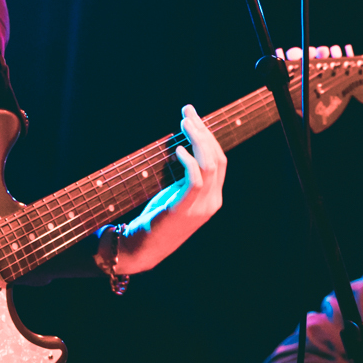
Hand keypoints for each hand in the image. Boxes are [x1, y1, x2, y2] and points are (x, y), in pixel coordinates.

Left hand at [113, 105, 226, 274]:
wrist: (143, 249)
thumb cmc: (156, 220)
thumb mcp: (176, 195)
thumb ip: (185, 177)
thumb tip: (181, 146)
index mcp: (213, 198)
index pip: (220, 160)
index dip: (209, 136)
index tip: (194, 117)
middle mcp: (212, 202)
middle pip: (218, 158)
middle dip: (204, 131)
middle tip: (188, 113)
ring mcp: (201, 207)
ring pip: (210, 165)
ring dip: (197, 140)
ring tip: (184, 123)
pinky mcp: (185, 209)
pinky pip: (195, 180)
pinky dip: (189, 161)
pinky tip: (177, 149)